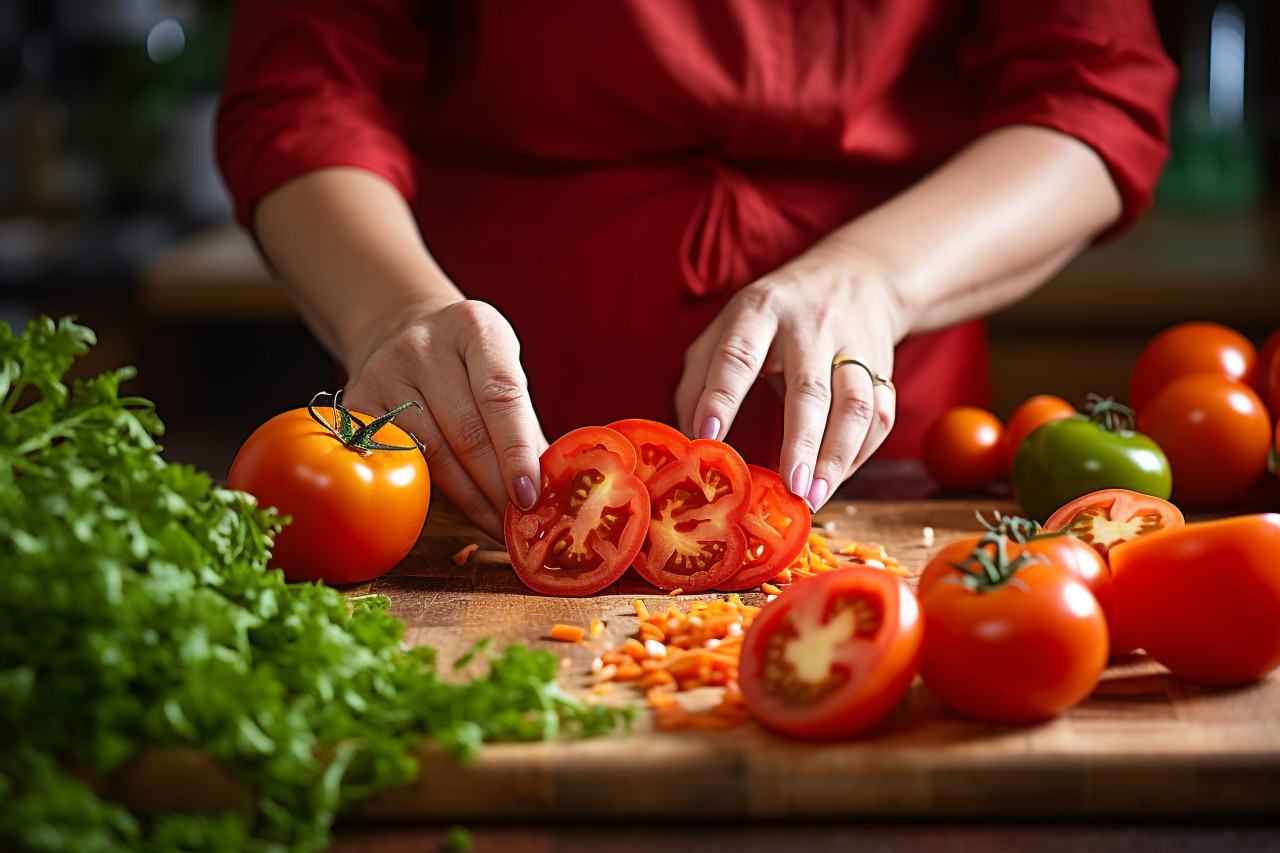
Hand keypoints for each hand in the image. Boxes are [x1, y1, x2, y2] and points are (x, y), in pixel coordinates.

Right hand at [341, 300, 547, 540]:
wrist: (402, 329)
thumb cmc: (468, 360)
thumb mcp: (503, 368)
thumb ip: (524, 422)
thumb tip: (550, 487)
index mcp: (475, 327)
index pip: (501, 396)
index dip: (517, 451)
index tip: (531, 495)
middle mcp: (424, 345)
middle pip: (466, 432)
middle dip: (498, 487)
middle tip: (519, 523)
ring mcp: (385, 372)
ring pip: (433, 454)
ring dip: (471, 499)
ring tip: (497, 523)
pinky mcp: (357, 402)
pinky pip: (402, 460)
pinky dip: (435, 493)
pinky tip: (461, 509)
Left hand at [675, 249, 904, 510]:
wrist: (855, 276)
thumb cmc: (775, 316)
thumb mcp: (727, 327)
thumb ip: (700, 378)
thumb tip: (687, 441)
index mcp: (761, 311)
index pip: (738, 356)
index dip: (721, 397)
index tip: (708, 436)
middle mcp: (811, 326)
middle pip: (809, 388)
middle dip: (801, 442)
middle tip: (791, 487)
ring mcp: (853, 347)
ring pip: (856, 405)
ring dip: (837, 456)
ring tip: (815, 496)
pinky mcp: (883, 368)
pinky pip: (880, 416)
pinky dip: (859, 454)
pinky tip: (835, 478)